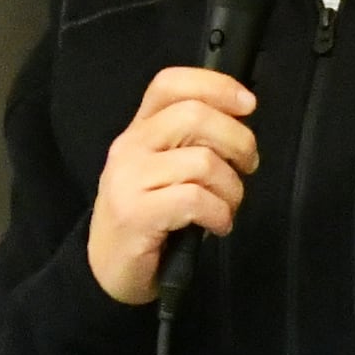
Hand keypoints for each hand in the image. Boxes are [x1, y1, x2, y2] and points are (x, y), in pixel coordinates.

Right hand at [88, 67, 259, 303]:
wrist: (107, 270)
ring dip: (231, 188)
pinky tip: (217, 226)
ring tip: (227, 207)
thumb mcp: (164, 171)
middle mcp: (129, 147)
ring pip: (202, 162)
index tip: (247, 104)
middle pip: (194, 116)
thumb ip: (190, 142)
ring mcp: (129, 179)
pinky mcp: (135, 214)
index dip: (214, 85)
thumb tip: (239, 122)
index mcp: (139, 130)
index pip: (169, 84)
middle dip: (238, 140)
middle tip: (247, 166)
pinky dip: (219, 214)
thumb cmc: (148, 219)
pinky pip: (196, 200)